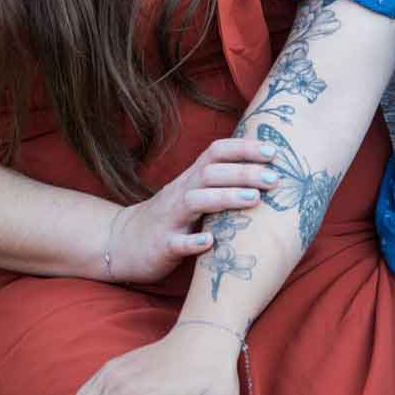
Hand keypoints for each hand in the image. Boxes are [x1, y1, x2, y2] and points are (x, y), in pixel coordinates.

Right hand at [107, 136, 280, 282]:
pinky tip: (211, 242)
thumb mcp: (193, 195)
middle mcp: (180, 193)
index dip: (243, 148)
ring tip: (254, 199)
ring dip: (225, 197)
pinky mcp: (160, 246)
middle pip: (210, 173)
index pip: (216, 152)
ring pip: (195, 201)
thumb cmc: (170, 219)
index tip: (274, 150)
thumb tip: (266, 173)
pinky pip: (176, 242)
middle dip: (244, 172)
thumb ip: (220, 184)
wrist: (120, 243)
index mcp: (190, 179)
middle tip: (275, 178)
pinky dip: (193, 242)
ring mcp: (169, 219)